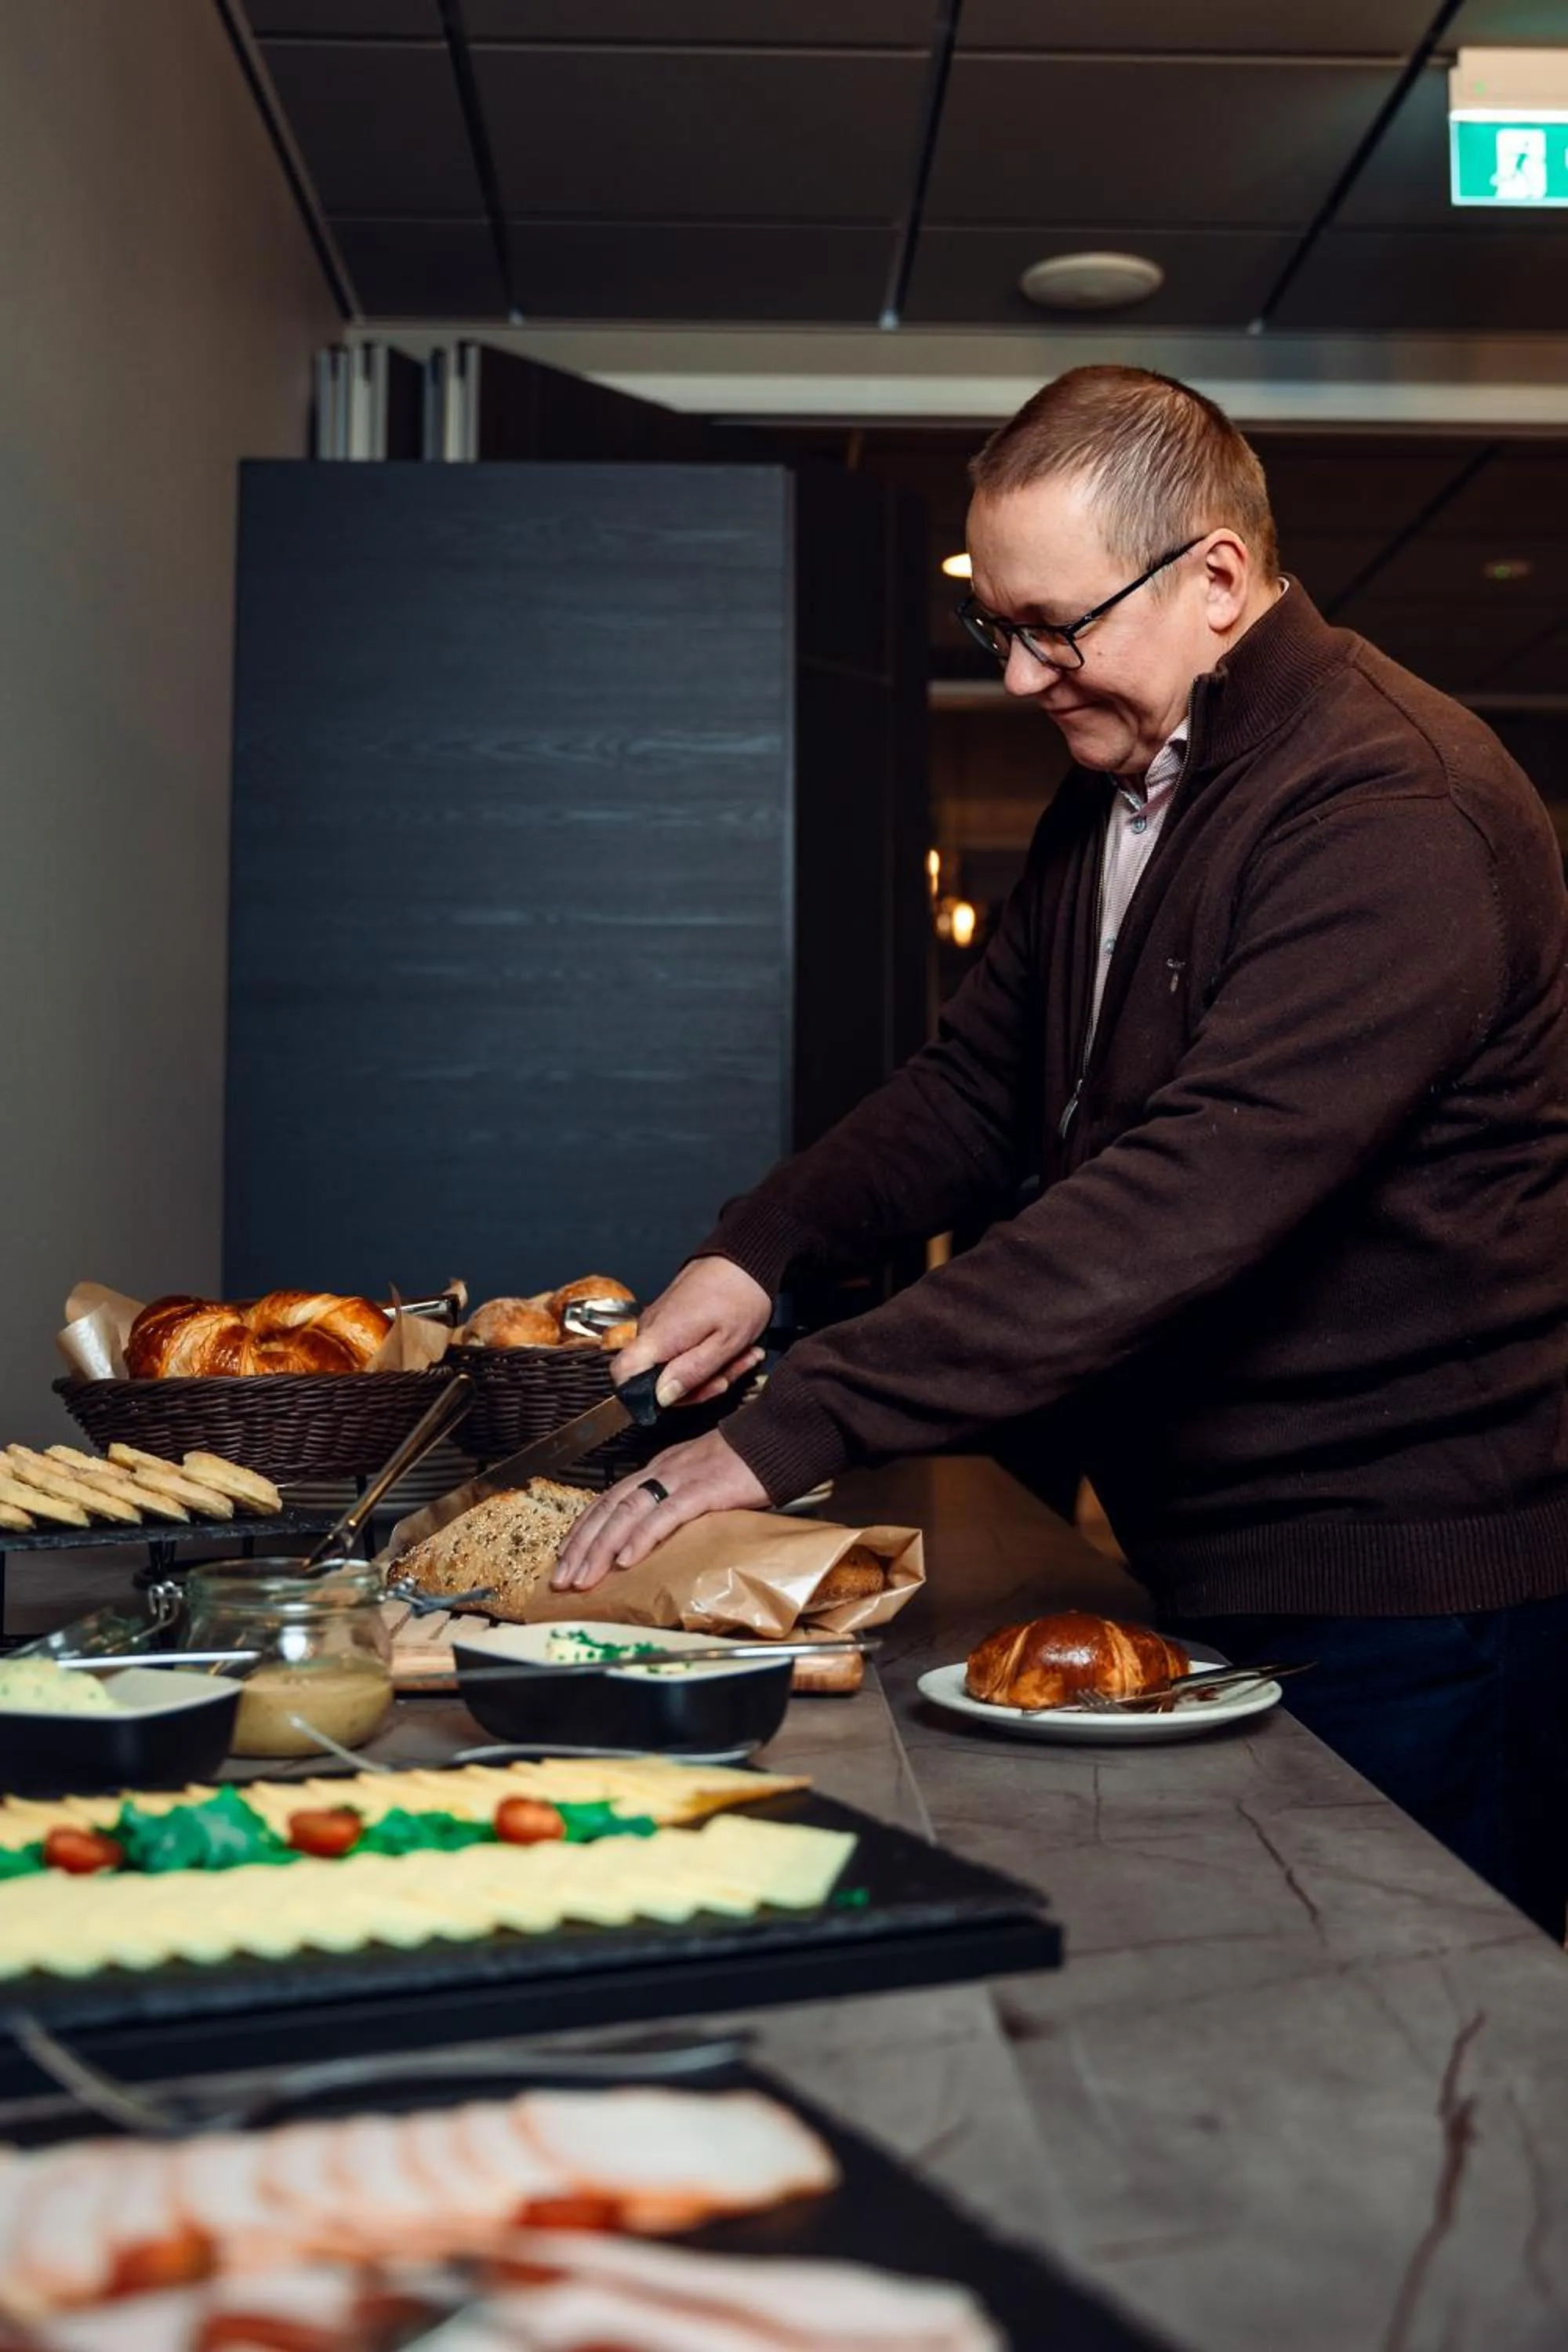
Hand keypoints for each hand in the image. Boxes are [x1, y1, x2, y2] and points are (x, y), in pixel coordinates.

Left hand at [550, 1429, 767, 1591]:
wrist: (779, 1437)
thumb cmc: (747, 1462)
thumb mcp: (702, 1479)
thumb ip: (679, 1499)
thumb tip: (663, 1532)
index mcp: (660, 1468)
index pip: (609, 1498)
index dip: (584, 1527)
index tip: (565, 1554)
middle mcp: (662, 1470)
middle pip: (609, 1508)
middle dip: (581, 1546)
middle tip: (562, 1578)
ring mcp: (681, 1478)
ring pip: (628, 1513)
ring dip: (601, 1548)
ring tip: (584, 1577)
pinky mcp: (704, 1490)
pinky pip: (666, 1515)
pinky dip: (642, 1538)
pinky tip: (627, 1560)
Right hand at [615, 1258, 770, 1409]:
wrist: (745, 1256)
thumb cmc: (739, 1295)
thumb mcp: (725, 1343)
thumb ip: (691, 1373)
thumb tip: (662, 1399)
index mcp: (658, 1336)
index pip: (622, 1374)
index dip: (642, 1396)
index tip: (680, 1396)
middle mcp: (649, 1329)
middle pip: (655, 1378)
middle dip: (697, 1385)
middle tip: (731, 1374)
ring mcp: (658, 1323)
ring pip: (672, 1365)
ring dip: (708, 1371)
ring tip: (742, 1356)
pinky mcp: (669, 1319)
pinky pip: (679, 1349)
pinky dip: (705, 1354)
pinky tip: (731, 1347)